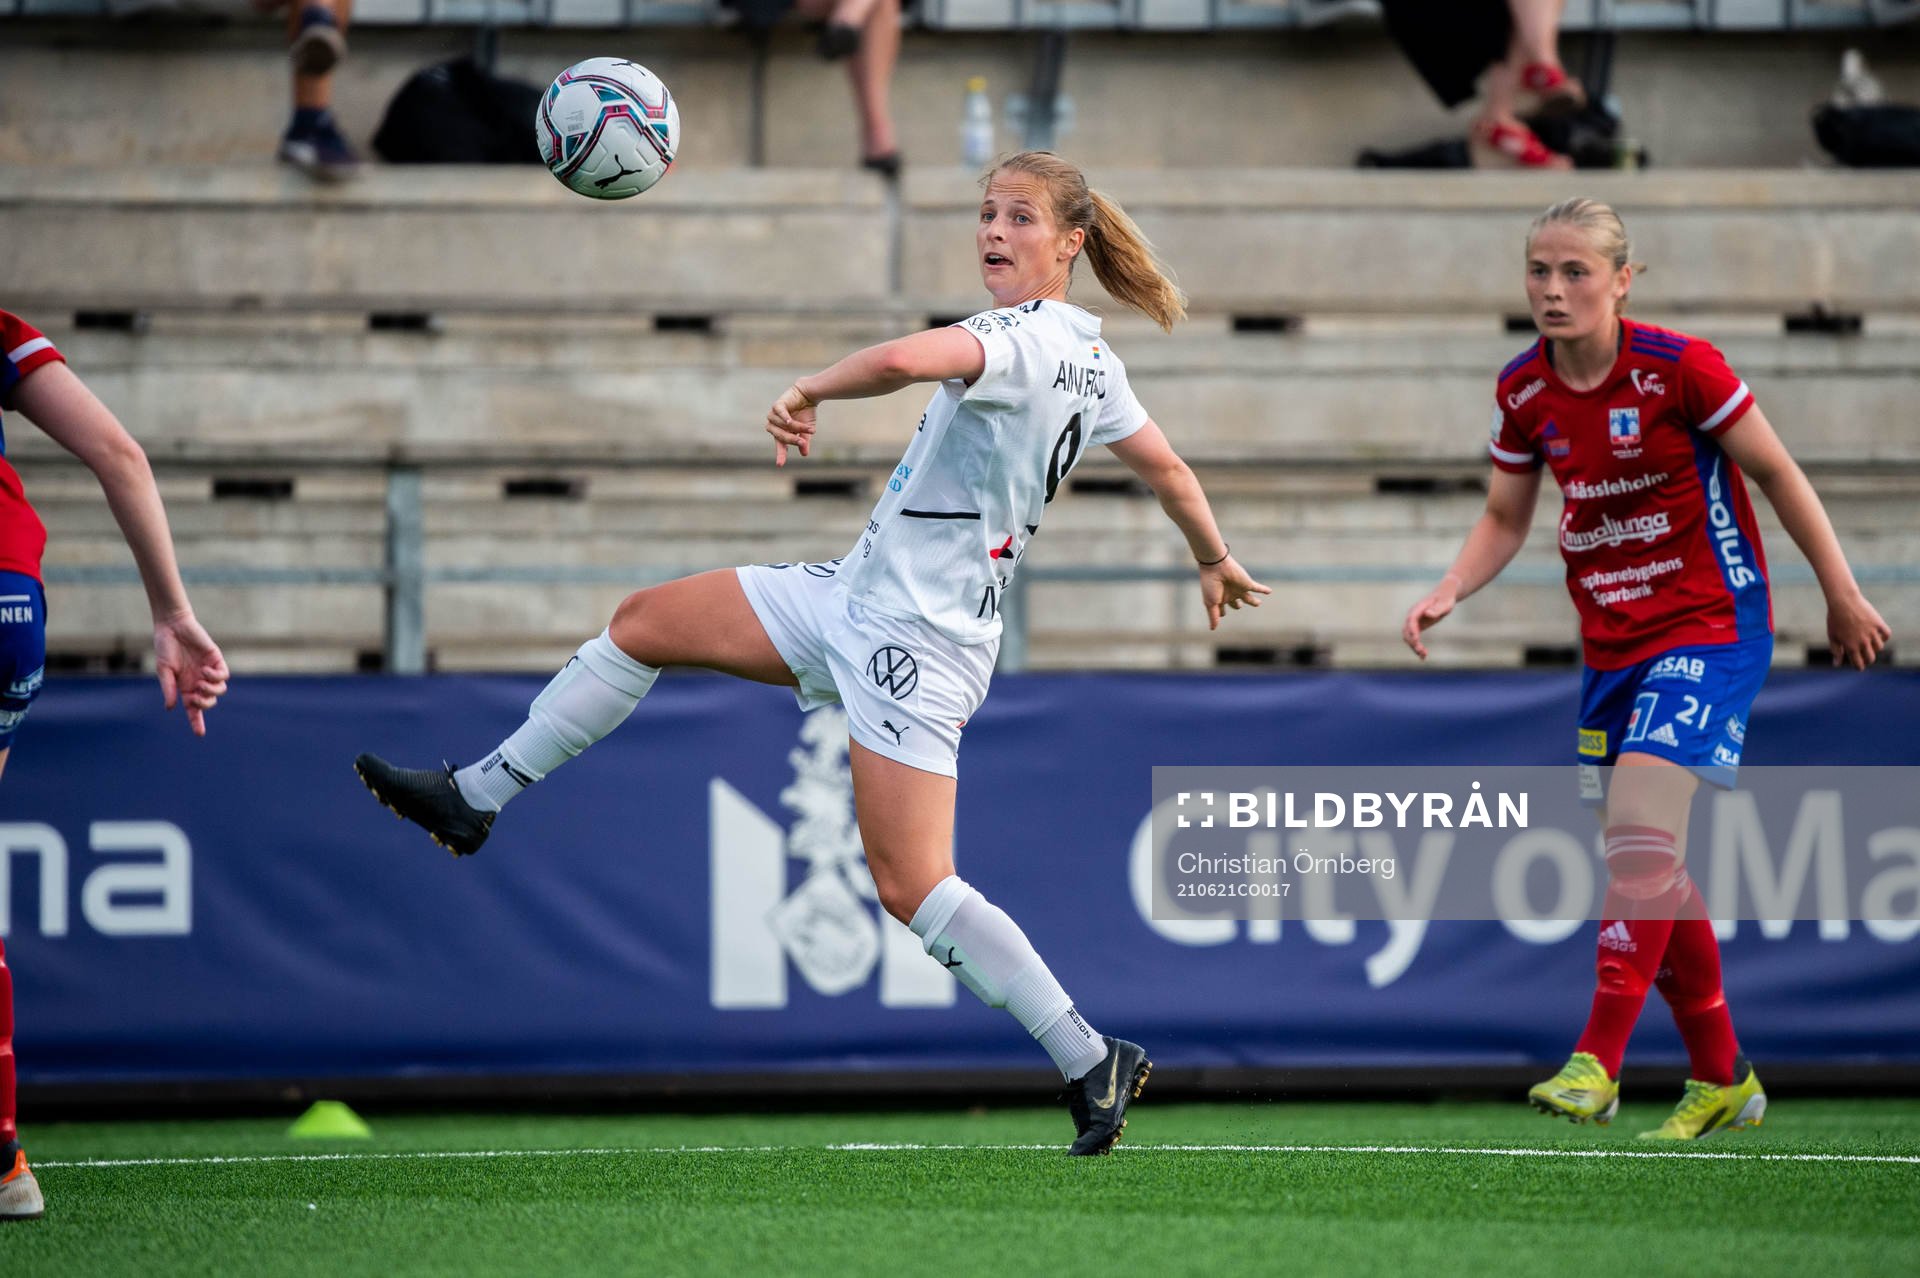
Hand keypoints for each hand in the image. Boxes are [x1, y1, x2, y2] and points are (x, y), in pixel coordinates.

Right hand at [153, 611, 228, 735]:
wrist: (172, 627)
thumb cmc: (166, 648)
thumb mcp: (164, 670)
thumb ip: (168, 688)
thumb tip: (170, 707)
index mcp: (185, 687)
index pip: (193, 709)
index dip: (196, 722)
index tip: (200, 734)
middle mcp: (198, 681)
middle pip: (209, 702)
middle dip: (204, 705)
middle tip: (195, 699)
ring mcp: (208, 671)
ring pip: (219, 690)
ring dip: (211, 691)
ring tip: (200, 684)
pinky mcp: (216, 660)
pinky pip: (223, 675)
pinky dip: (216, 677)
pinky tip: (205, 671)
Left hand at [765, 384, 816, 466]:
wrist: (808, 395)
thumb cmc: (806, 413)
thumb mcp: (807, 431)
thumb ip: (804, 441)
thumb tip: (804, 454)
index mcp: (781, 432)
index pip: (780, 445)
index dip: (781, 454)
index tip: (780, 465)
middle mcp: (775, 425)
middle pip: (780, 436)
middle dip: (792, 440)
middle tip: (802, 441)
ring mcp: (774, 415)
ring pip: (783, 426)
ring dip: (797, 428)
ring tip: (809, 428)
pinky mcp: (777, 405)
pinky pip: (779, 413)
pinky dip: (784, 418)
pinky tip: (789, 421)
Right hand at [1200, 556, 1271, 630]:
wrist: (1216, 567)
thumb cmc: (1211, 585)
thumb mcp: (1211, 603)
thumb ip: (1213, 616)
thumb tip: (1213, 629)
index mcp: (1220, 598)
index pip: (1222, 609)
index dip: (1221, 613)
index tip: (1221, 615)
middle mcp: (1230, 594)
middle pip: (1235, 603)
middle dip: (1237, 605)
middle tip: (1238, 606)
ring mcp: (1239, 589)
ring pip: (1248, 598)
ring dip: (1253, 601)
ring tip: (1258, 603)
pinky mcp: (1247, 584)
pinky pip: (1258, 588)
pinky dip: (1263, 590)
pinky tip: (1269, 591)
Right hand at [1403, 577, 1460, 660]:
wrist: (1444, 596)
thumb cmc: (1445, 599)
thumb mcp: (1444, 603)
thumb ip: (1437, 609)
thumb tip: (1427, 613)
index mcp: (1418, 608)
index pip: (1411, 619)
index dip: (1412, 629)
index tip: (1416, 639)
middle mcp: (1413, 616)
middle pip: (1407, 630)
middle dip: (1412, 641)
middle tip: (1421, 651)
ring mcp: (1414, 622)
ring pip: (1409, 637)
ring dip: (1414, 647)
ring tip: (1423, 656)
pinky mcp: (1417, 627)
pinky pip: (1414, 639)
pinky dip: (1417, 647)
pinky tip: (1423, 656)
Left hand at [1827, 588, 1890, 669]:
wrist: (1843, 601)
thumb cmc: (1835, 619)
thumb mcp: (1833, 636)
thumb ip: (1836, 651)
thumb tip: (1837, 665)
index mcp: (1851, 646)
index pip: (1859, 664)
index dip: (1859, 666)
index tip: (1859, 665)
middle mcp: (1863, 642)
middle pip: (1871, 658)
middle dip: (1868, 659)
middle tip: (1865, 656)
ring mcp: (1872, 632)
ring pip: (1879, 647)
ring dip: (1875, 647)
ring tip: (1869, 643)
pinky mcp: (1878, 623)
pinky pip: (1886, 634)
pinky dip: (1884, 636)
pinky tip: (1877, 635)